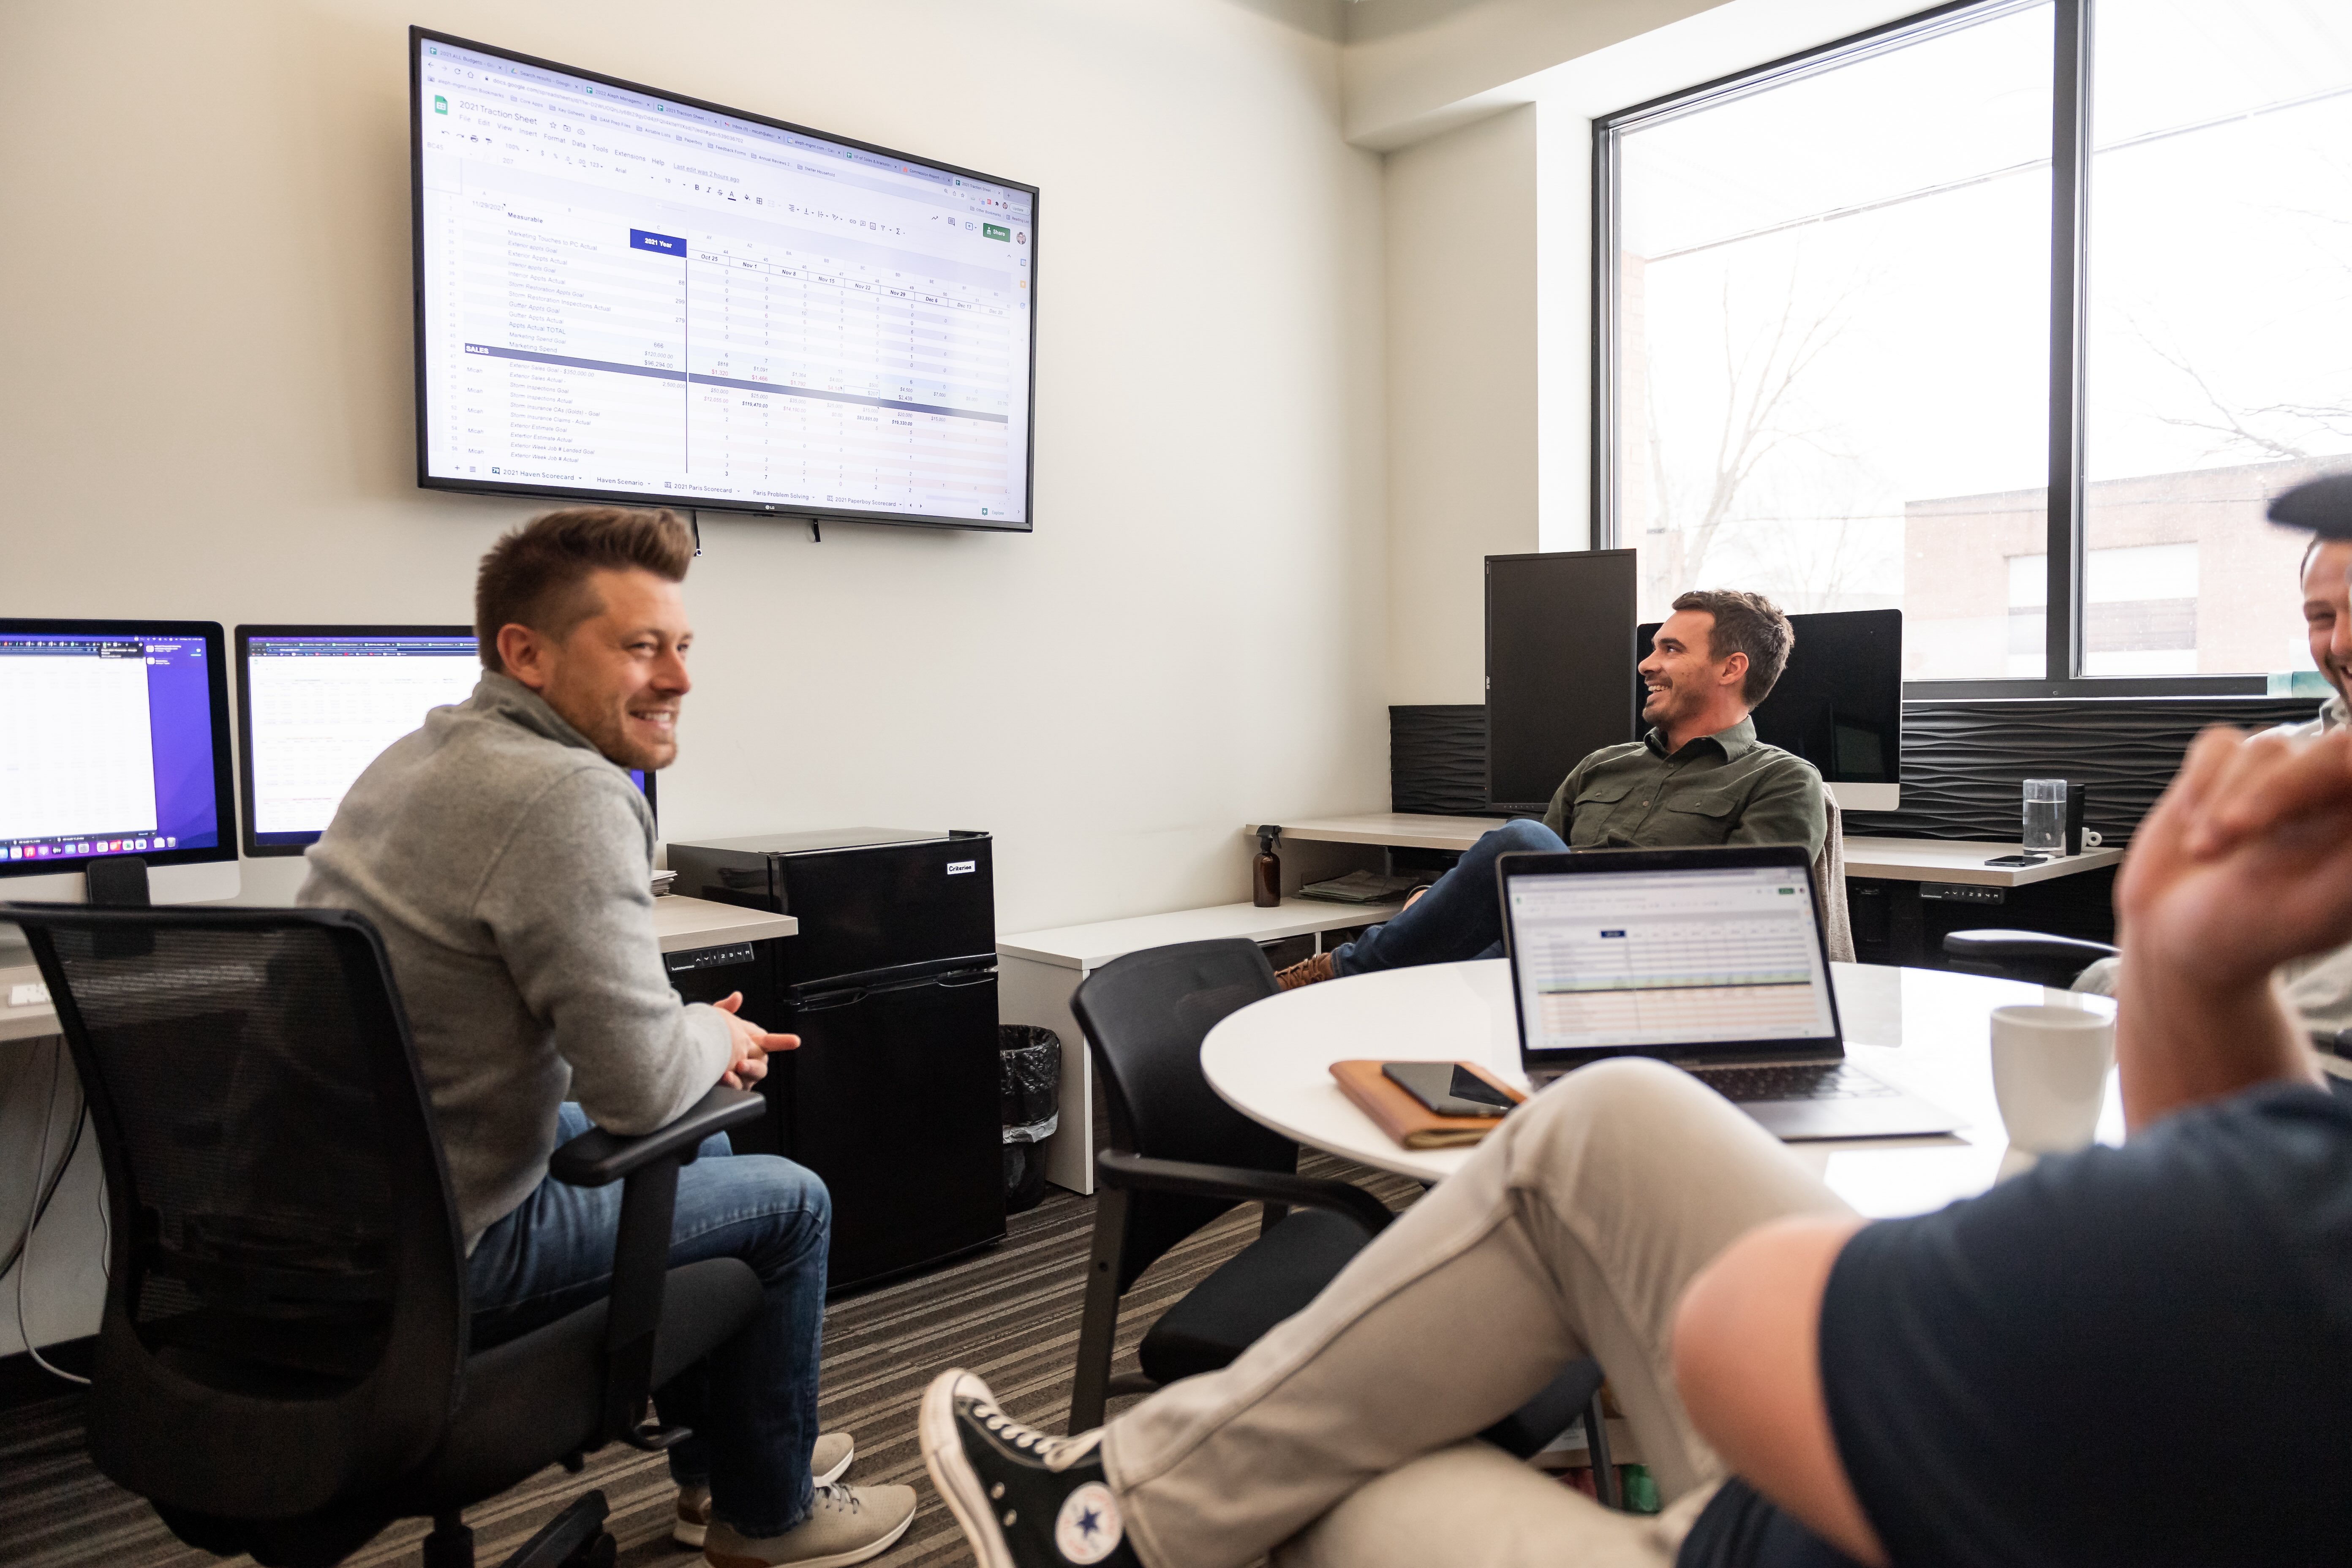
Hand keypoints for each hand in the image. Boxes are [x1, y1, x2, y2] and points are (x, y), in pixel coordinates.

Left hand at [711, 990, 798, 1089]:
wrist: (693, 1058)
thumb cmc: (707, 1039)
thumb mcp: (714, 1022)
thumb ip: (726, 1009)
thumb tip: (736, 996)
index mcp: (751, 1043)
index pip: (770, 1041)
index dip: (782, 1041)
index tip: (795, 1041)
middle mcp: (750, 1060)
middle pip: (761, 1064)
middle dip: (754, 1065)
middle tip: (741, 1064)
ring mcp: (743, 1076)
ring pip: (751, 1078)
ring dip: (742, 1075)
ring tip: (729, 1073)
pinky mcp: (733, 1088)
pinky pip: (737, 1089)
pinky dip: (731, 1084)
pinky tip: (722, 1078)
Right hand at [2111, 725, 2341, 1126]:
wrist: (2171, 938)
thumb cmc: (2245, 935)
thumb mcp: (2316, 909)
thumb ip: (2350, 865)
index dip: (2348, 767)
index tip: (2274, 805)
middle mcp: (2327, 798)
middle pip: (2327, 750)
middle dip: (2272, 790)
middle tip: (2234, 831)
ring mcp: (2275, 778)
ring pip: (2265, 749)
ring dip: (2222, 802)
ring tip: (2204, 853)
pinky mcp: (2224, 769)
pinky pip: (2217, 745)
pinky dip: (2198, 782)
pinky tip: (2192, 823)